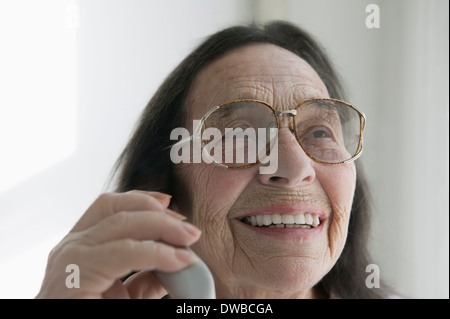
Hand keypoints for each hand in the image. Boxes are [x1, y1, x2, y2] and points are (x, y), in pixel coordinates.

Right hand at [36, 190, 200, 298]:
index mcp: (81, 246)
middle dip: (157, 212)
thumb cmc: (97, 316)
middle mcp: (71, 247)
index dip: (142, 200)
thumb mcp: (128, 295)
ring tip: (189, 239)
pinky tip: (179, 260)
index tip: (171, 206)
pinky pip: (125, 252)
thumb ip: (147, 276)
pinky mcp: (75, 276)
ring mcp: (70, 258)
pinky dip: (157, 252)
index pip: (110, 206)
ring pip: (122, 222)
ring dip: (162, 226)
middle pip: (115, 207)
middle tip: (189, 229)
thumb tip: (177, 261)